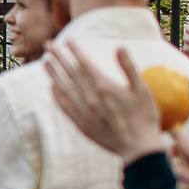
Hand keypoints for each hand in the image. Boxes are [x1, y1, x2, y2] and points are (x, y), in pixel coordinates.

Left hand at [44, 42, 166, 162]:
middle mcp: (89, 97)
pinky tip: (52, 88)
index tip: (67, 40)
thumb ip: (129, 67)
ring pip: (64, 88)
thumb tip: (119, 47)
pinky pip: (65, 107)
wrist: (137, 148)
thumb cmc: (144, 117)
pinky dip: (57, 96)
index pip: (85, 64)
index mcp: (104, 86)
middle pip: (70, 73)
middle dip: (59, 57)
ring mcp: (83, 111)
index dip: (76, 51)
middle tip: (48, 44)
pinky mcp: (81, 123)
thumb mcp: (142, 90)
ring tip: (44, 62)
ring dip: (53, 74)